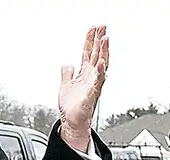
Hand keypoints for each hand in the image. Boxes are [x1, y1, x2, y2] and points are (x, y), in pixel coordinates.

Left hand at [58, 25, 108, 151]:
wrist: (71, 122)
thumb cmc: (71, 107)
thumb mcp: (65, 85)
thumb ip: (66, 73)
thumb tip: (67, 64)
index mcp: (84, 74)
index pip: (88, 52)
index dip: (90, 40)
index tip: (93, 28)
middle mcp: (91, 77)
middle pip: (97, 54)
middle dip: (100, 41)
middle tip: (104, 27)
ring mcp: (93, 85)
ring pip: (101, 65)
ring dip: (103, 52)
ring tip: (105, 39)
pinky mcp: (92, 95)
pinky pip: (98, 81)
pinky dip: (100, 72)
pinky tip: (100, 62)